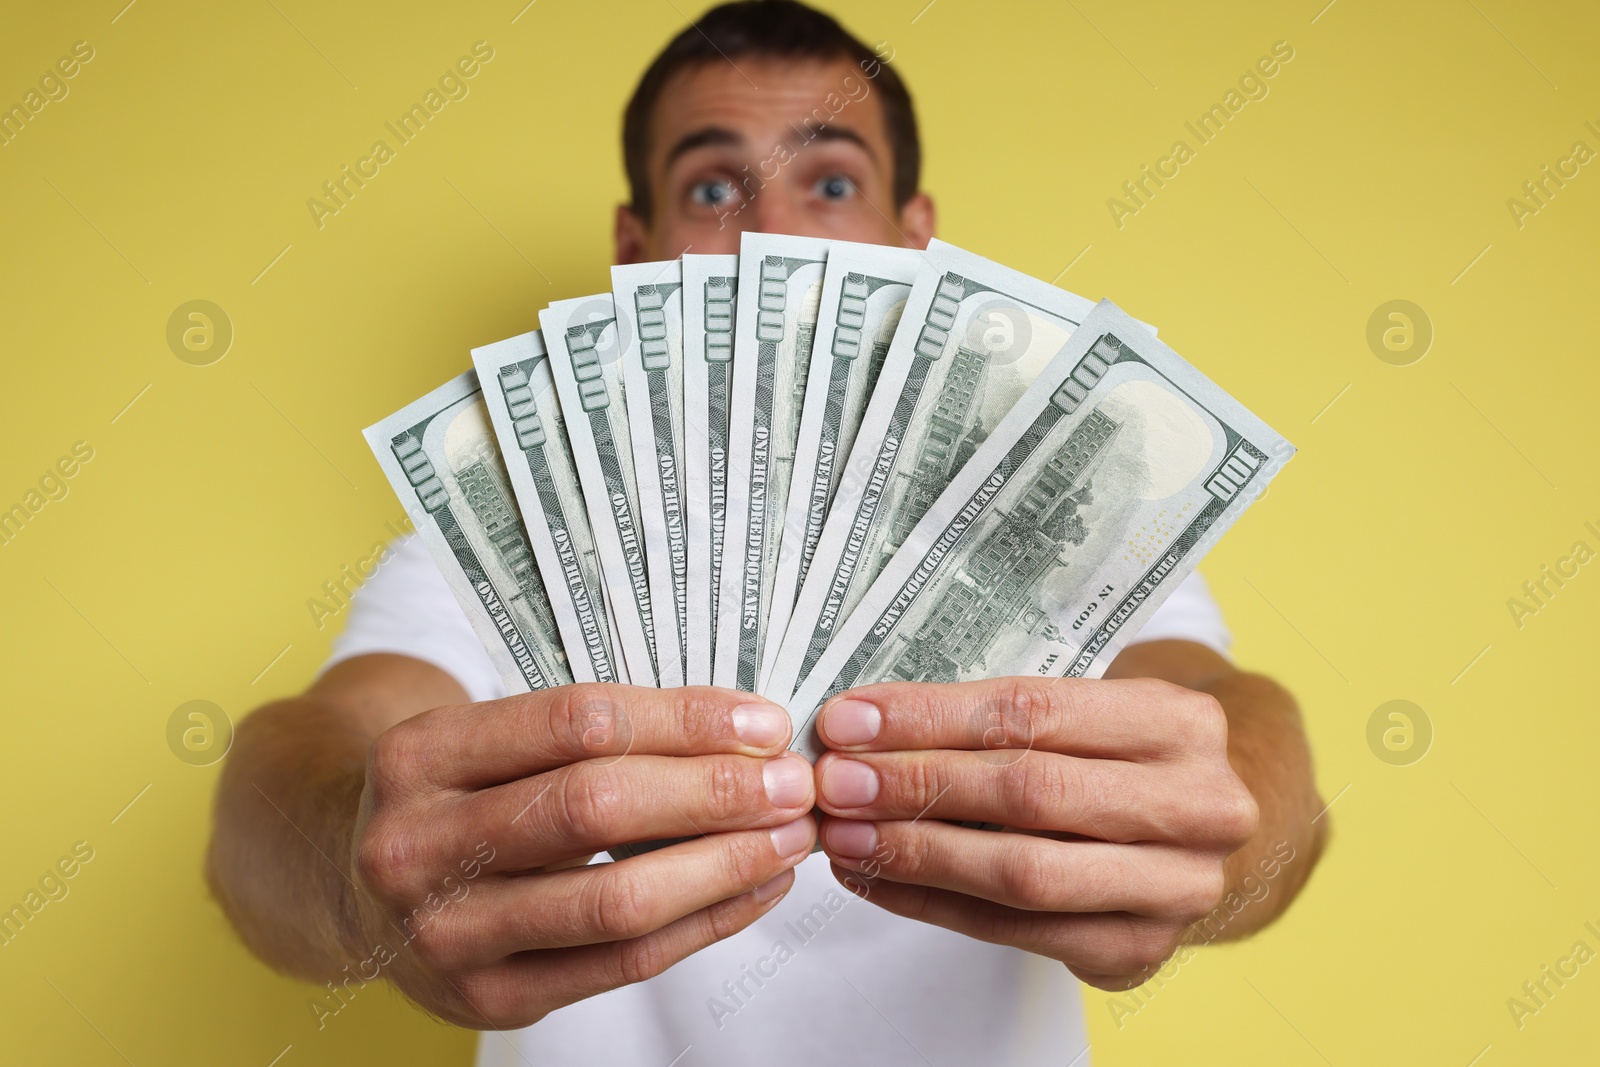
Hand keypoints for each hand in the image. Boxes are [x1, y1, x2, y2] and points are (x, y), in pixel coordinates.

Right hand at [345, 684, 816, 1027]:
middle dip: (715, 792)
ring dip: (724, 864)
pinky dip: (704, 923)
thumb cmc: (460, 795)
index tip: (765, 720)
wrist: (355, 887)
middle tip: (795, 782)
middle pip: (597, 808)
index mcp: (421, 753)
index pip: (578, 721)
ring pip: (616, 897)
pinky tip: (754, 888)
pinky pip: (622, 962)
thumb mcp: (492, 739)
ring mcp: (448, 932)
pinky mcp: (489, 996)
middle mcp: (419, 844)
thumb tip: (747, 730)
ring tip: (790, 837)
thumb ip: (599, 730)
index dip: (685, 720)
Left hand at [811, 677, 1257, 989]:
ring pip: (1024, 872)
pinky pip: (1015, 931)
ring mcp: (1177, 888)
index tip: (850, 720)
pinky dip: (933, 903)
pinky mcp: (1139, 949)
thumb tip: (861, 725)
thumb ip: (991, 717)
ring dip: (917, 852)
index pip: (1034, 711)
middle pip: (1031, 793)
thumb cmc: (1112, 758)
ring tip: (846, 835)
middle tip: (837, 781)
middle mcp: (1198, 805)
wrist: (1190, 831)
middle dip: (917, 785)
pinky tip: (877, 878)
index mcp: (1179, 722)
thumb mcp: (1082, 713)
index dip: (931, 717)